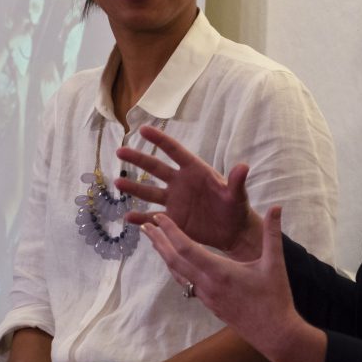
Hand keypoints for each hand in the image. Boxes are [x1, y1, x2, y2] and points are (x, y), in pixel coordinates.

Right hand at [117, 125, 262, 259]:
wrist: (234, 232)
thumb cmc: (237, 208)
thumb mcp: (237, 196)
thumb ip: (236, 182)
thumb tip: (243, 166)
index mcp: (195, 171)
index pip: (175, 152)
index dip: (159, 140)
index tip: (142, 129)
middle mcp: (180, 183)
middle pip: (155, 168)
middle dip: (138, 159)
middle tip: (120, 151)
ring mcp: (174, 201)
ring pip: (149, 192)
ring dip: (133, 187)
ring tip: (117, 182)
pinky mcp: (172, 220)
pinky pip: (152, 218)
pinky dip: (140, 218)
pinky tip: (127, 218)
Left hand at [140, 206, 323, 361]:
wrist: (274, 334)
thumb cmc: (275, 298)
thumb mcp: (275, 264)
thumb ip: (272, 234)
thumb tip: (277, 207)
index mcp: (220, 271)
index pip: (186, 248)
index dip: (170, 231)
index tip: (157, 217)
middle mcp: (208, 284)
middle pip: (174, 260)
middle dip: (158, 241)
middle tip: (145, 226)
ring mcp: (206, 297)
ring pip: (178, 273)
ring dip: (164, 256)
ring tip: (154, 242)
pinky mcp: (209, 305)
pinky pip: (186, 283)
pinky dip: (176, 269)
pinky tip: (176, 264)